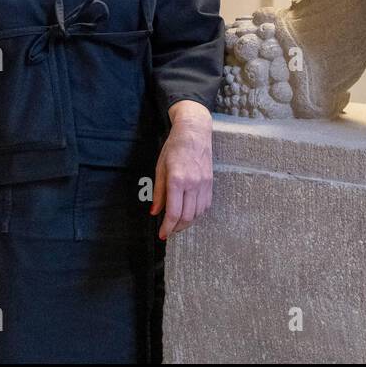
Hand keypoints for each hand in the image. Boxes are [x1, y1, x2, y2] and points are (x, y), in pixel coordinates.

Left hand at [151, 100, 213, 239]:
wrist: (194, 132)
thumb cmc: (174, 147)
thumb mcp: (160, 168)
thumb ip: (158, 192)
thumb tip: (154, 212)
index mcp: (177, 179)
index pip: (174, 212)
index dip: (167, 227)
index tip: (162, 234)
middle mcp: (193, 183)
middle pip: (187, 217)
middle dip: (176, 228)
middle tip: (168, 231)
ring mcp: (204, 184)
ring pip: (197, 214)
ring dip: (187, 223)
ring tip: (177, 224)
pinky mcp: (210, 183)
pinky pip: (205, 205)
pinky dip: (197, 214)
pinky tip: (189, 213)